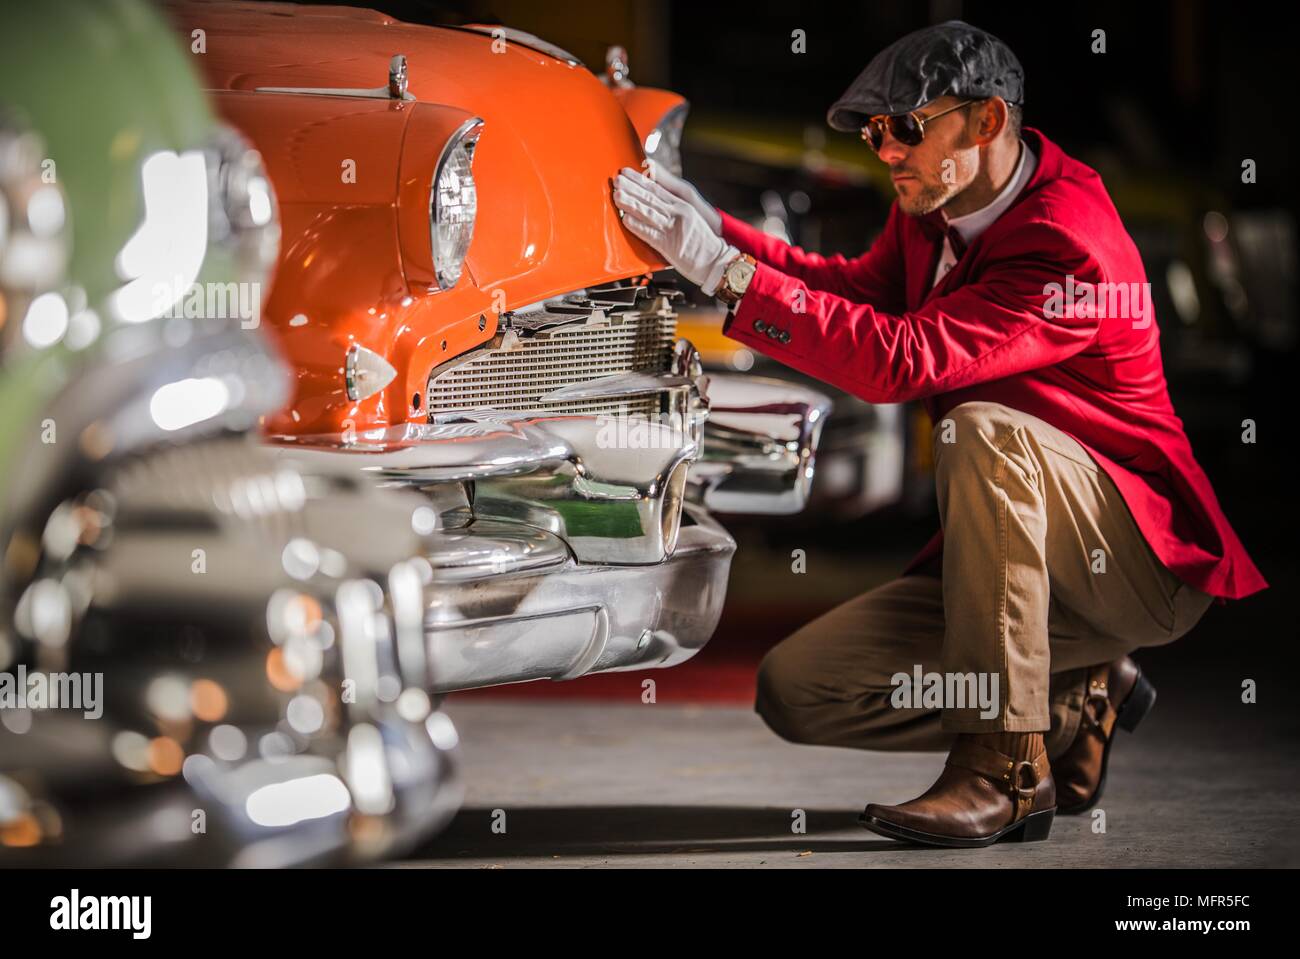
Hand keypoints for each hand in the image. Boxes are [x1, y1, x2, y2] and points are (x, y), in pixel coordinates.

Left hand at [613, 168, 736, 294]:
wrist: (717, 261)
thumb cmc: (703, 242)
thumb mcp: (691, 217)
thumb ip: (673, 208)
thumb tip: (653, 199)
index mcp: (683, 205)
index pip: (657, 189)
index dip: (640, 180)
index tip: (626, 172)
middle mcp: (679, 213)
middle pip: (651, 198)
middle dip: (632, 188)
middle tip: (617, 179)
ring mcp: (674, 228)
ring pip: (649, 212)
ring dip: (631, 203)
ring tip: (617, 196)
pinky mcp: (670, 245)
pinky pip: (650, 234)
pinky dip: (637, 226)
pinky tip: (626, 220)